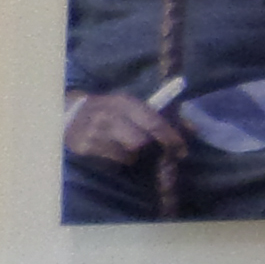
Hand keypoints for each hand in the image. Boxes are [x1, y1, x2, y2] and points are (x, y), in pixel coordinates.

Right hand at [64, 91, 185, 165]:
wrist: (70, 112)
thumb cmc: (110, 110)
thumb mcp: (133, 107)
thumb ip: (162, 117)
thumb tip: (194, 129)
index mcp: (125, 102)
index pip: (153, 122)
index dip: (170, 138)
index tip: (182, 150)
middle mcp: (110, 116)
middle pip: (140, 141)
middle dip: (150, 148)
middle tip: (155, 151)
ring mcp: (95, 132)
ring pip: (127, 154)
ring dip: (132, 155)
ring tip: (127, 146)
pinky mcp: (85, 147)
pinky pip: (112, 160)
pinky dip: (118, 158)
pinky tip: (113, 150)